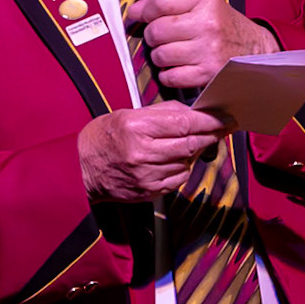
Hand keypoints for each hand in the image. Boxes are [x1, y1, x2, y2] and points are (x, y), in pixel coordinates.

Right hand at [78, 102, 231, 201]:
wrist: (79, 169)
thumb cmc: (104, 137)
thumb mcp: (128, 114)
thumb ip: (163, 112)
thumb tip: (194, 111)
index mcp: (137, 128)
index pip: (185, 123)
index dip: (209, 121)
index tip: (225, 118)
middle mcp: (143, 153)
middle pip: (190, 144)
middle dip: (211, 135)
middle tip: (224, 128)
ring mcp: (146, 175)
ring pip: (187, 162)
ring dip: (196, 151)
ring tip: (196, 141)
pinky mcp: (148, 191)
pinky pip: (178, 179)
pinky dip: (183, 168)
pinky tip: (178, 159)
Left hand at [127, 0, 279, 89]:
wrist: (255, 49)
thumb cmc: (224, 25)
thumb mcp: (203, 1)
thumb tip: (135, 10)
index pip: (160, 2)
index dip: (145, 10)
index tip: (144, 15)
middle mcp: (208, 23)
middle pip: (156, 30)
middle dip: (153, 35)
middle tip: (164, 36)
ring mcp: (208, 50)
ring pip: (159, 55)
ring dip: (161, 55)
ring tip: (174, 51)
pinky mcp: (207, 73)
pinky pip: (169, 76)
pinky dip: (169, 74)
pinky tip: (180, 66)